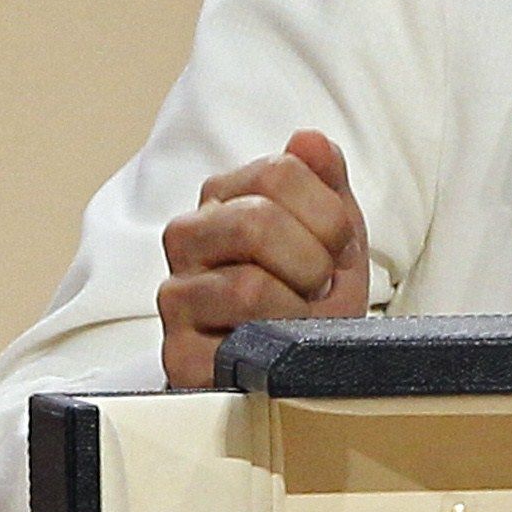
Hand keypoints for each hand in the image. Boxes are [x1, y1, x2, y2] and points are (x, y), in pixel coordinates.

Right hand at [157, 131, 370, 387]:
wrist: (297, 370)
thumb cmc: (311, 297)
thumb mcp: (331, 234)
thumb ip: (325, 180)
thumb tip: (309, 142)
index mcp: (223, 197)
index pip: (279, 171)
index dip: (328, 216)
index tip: (335, 250)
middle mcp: (188, 238)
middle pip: (256, 220)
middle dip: (312, 261)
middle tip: (318, 287)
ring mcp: (176, 297)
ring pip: (248, 286)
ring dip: (298, 311)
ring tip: (300, 322)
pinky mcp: (179, 356)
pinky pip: (238, 342)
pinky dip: (279, 349)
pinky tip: (282, 350)